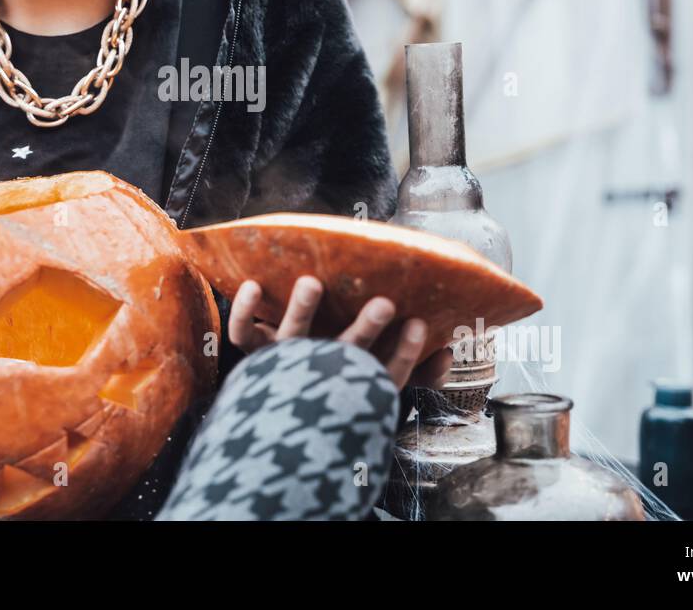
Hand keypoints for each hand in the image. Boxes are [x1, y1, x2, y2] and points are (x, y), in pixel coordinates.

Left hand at [227, 275, 453, 389]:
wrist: (278, 408)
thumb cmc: (340, 373)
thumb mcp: (382, 375)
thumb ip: (420, 369)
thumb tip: (448, 355)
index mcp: (354, 380)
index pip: (386, 375)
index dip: (405, 354)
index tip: (419, 327)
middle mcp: (321, 371)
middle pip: (345, 354)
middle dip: (366, 329)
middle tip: (383, 304)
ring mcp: (287, 360)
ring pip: (291, 340)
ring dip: (303, 311)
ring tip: (312, 284)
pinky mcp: (256, 350)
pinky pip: (244, 336)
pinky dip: (245, 312)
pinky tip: (253, 285)